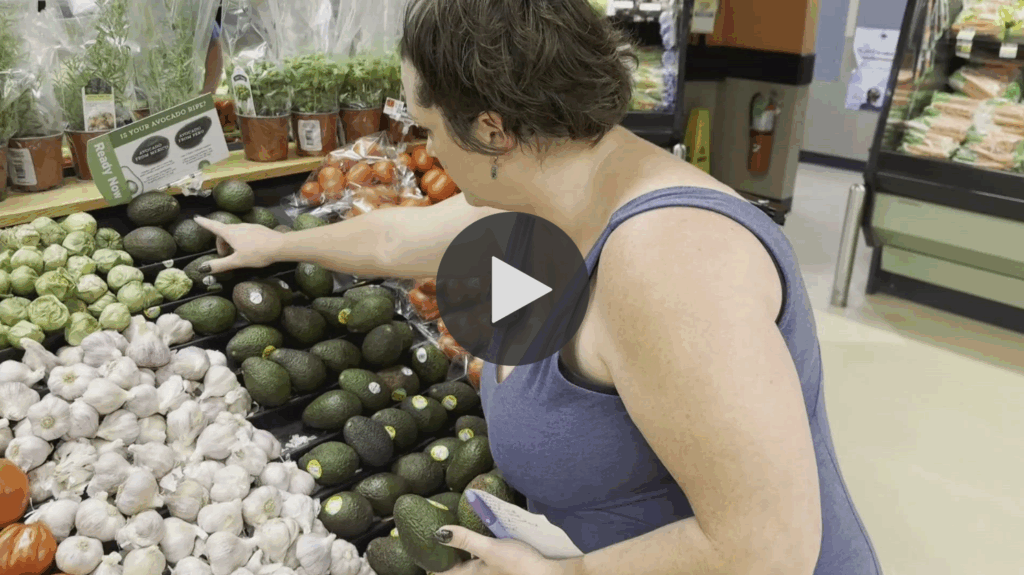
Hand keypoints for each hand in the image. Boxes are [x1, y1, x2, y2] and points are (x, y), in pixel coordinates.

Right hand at [193, 216, 284, 272]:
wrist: (280, 246)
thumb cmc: (257, 253)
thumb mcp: (237, 261)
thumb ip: (220, 265)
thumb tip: (202, 268)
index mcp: (230, 232)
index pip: (213, 226)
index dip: (204, 223)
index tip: (196, 218)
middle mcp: (238, 226)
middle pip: (223, 232)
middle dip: (220, 243)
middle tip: (224, 257)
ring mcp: (249, 226)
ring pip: (234, 232)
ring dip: (230, 242)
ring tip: (236, 255)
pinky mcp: (258, 229)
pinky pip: (244, 233)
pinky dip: (240, 240)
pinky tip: (249, 250)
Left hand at [436, 526, 582, 574]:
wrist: (547, 574)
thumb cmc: (518, 565)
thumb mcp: (490, 549)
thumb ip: (465, 539)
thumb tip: (439, 532)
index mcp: (471, 574)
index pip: (444, 572)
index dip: (432, 564)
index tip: (422, 550)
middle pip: (457, 567)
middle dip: (448, 554)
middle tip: (439, 536)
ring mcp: (490, 571)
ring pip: (470, 562)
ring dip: (463, 550)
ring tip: (457, 533)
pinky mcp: (501, 566)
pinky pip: (482, 558)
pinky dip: (477, 548)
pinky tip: (482, 536)